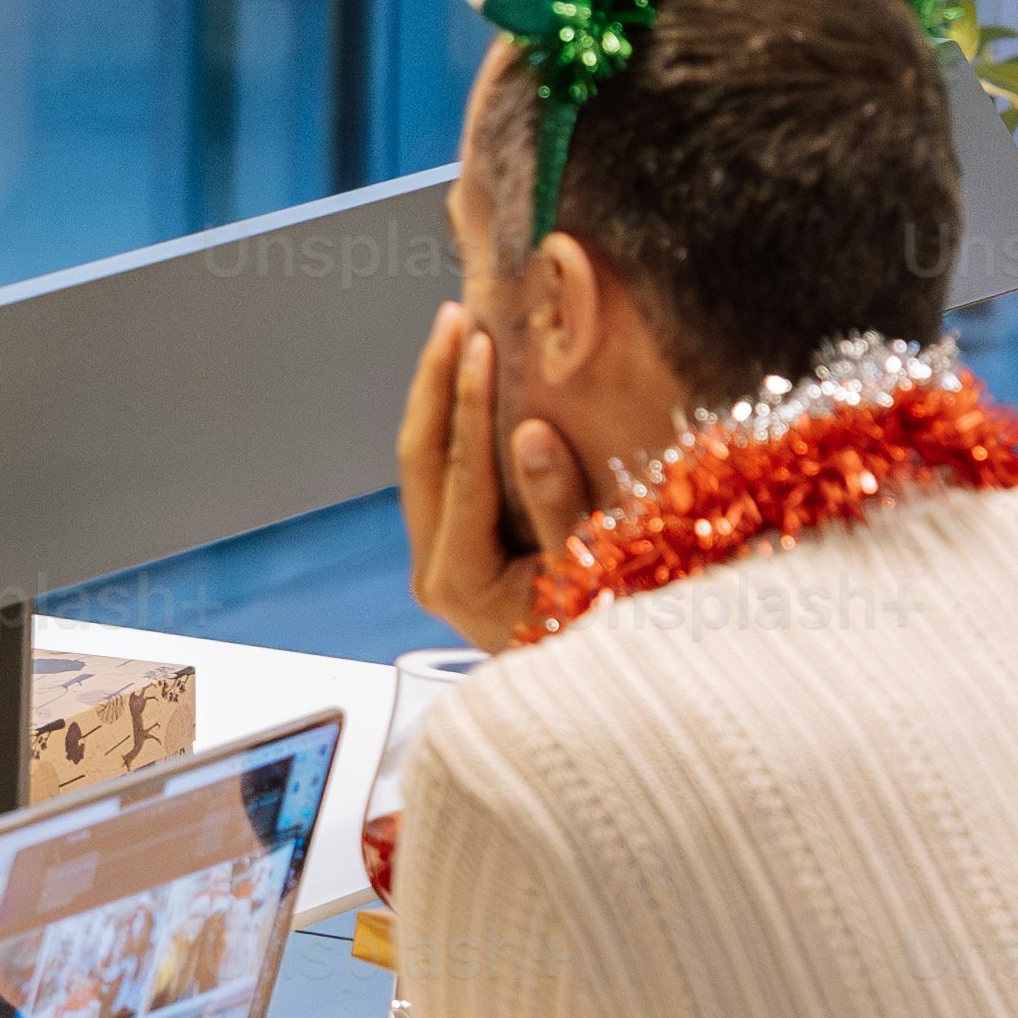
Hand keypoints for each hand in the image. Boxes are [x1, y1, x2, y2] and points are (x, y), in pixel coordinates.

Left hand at [391, 307, 590, 658]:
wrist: (588, 701)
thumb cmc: (598, 638)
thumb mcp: (592, 571)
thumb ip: (557, 506)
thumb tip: (528, 432)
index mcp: (460, 579)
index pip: (459, 471)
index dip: (470, 402)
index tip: (481, 341)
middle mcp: (432, 571)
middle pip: (419, 458)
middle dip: (434, 381)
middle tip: (452, 316)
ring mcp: (434, 563)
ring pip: (421, 464)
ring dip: (438, 397)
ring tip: (455, 332)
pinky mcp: (448, 555)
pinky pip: (441, 477)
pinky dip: (453, 426)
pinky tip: (469, 385)